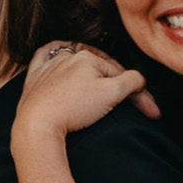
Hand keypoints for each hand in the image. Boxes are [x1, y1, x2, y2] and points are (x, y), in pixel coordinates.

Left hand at [15, 40, 155, 144]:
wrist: (37, 125)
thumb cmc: (73, 109)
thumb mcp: (112, 93)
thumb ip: (132, 81)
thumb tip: (139, 78)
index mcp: (87, 57)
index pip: (120, 74)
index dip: (137, 94)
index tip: (149, 112)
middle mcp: (66, 57)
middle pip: (99, 70)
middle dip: (117, 87)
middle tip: (130, 106)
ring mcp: (48, 66)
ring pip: (74, 64)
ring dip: (89, 73)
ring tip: (101, 83)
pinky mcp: (34, 78)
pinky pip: (43, 58)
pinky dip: (52, 57)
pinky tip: (58, 58)